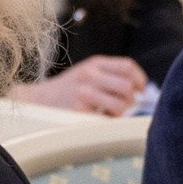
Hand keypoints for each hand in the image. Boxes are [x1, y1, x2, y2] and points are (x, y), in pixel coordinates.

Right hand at [16, 55, 146, 115]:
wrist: (41, 99)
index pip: (127, 66)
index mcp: (95, 63)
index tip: (141, 89)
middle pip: (127, 86)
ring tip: (111, 112)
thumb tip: (139, 87)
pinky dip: (108, 120)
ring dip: (121, 111)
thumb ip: (110, 74)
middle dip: (132, 98)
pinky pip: (106, 118)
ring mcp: (84, 93)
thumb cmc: (69, 88)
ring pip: (120, 104)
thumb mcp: (88, 72)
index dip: (140, 79)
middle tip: (126, 104)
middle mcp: (90, 75)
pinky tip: (100, 117)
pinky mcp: (80, 110)